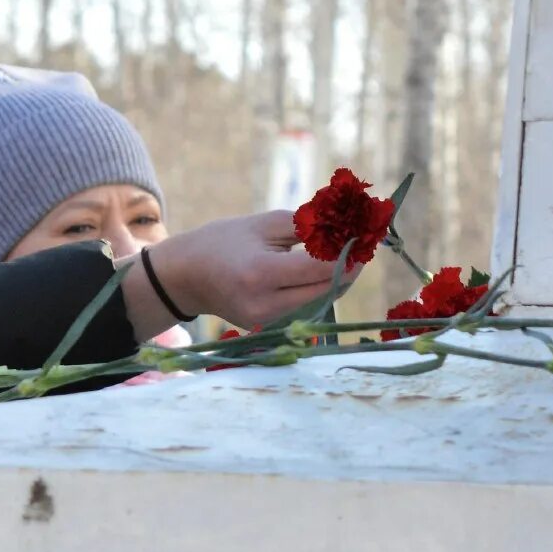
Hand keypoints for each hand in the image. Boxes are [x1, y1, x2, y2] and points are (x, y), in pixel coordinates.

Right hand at [120, 211, 342, 338]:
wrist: (185, 277)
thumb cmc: (222, 242)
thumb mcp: (263, 224)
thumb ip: (308, 226)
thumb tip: (351, 229)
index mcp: (261, 274)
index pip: (321, 267)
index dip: (350, 252)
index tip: (367, 234)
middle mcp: (266, 304)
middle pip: (328, 288)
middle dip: (350, 266)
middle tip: (361, 242)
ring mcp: (268, 321)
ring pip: (322, 300)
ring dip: (338, 278)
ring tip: (345, 252)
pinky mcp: (270, 327)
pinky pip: (308, 307)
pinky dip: (320, 287)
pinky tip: (323, 269)